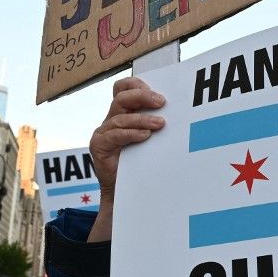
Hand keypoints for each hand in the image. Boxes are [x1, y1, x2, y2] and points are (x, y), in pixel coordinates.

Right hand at [89, 77, 165, 204]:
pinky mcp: (99, 146)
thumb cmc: (141, 164)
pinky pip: (114, 135)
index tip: (157, 91)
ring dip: (142, 119)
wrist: (126, 191)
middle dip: (142, 96)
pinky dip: (131, 133)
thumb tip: (179, 112)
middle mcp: (111, 120)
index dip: (137, 85)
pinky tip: (145, 136)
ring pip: (120, 117)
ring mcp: (103, 132)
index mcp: (122, 113)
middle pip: (121, 97)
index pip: (123, 88)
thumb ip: (156, 124)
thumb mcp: (151, 139)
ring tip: (160, 124)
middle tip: (161, 101)